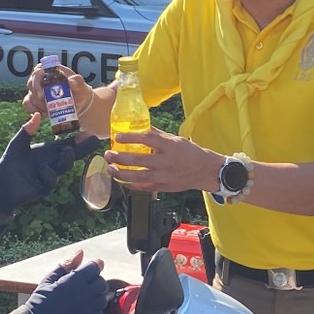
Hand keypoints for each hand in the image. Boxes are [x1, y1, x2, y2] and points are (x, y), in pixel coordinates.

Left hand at [0, 113, 104, 212]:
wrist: (1, 185)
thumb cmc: (10, 163)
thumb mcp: (18, 144)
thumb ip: (27, 131)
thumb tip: (36, 114)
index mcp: (49, 152)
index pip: (67, 144)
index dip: (78, 139)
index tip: (89, 132)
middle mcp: (53, 163)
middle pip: (71, 155)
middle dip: (83, 149)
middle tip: (94, 141)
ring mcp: (50, 175)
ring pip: (63, 167)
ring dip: (67, 159)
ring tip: (68, 151)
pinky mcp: (43, 187)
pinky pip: (49, 180)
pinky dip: (47, 173)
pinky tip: (43, 167)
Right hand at [22, 64, 92, 119]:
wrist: (78, 104)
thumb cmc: (79, 91)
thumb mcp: (81, 86)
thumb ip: (78, 82)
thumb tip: (71, 81)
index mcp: (50, 71)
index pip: (38, 71)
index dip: (37, 81)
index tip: (42, 93)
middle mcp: (40, 79)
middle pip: (30, 84)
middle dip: (38, 95)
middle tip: (47, 103)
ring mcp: (36, 90)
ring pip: (29, 96)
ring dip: (38, 105)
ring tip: (50, 109)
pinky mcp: (35, 101)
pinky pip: (28, 105)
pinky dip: (34, 110)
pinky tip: (45, 113)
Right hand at [25, 250, 107, 313]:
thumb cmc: (40, 303)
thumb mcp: (49, 280)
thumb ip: (67, 265)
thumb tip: (80, 253)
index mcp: (74, 281)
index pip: (95, 267)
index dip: (94, 265)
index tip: (92, 267)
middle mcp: (85, 294)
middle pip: (101, 282)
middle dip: (94, 281)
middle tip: (84, 286)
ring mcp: (90, 310)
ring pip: (102, 298)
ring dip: (95, 297)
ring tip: (81, 301)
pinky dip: (94, 312)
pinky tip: (81, 312)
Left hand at [105, 128, 224, 194]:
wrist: (205, 171)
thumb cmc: (190, 153)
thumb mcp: (175, 139)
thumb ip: (157, 135)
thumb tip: (140, 126)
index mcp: (169, 146)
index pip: (147, 139)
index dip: (130, 137)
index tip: (118, 137)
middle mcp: (166, 161)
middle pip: (138, 160)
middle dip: (120, 158)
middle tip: (108, 154)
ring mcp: (164, 176)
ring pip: (138, 177)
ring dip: (121, 173)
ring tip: (110, 168)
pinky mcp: (163, 187)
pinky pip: (143, 187)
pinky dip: (131, 185)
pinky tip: (122, 180)